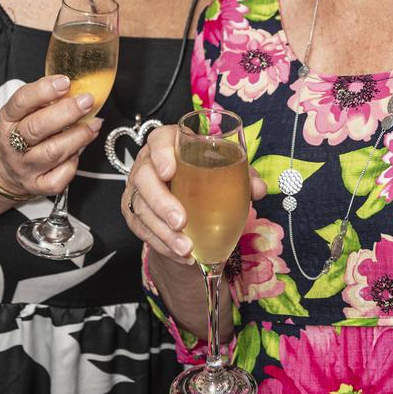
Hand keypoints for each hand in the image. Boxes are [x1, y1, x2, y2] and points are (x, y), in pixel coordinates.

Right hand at [0, 75, 102, 197]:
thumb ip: (46, 99)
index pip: (21, 101)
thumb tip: (78, 87)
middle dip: (66, 112)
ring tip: (93, 124)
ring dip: (78, 136)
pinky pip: (58, 178)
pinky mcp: (36, 185)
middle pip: (37, 127)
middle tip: (87, 101)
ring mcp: (24, 166)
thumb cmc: (22, 132)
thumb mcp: (25, 111)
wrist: (5, 168)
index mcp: (9, 119)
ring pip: (52, 152)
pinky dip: (72, 164)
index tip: (65, 82)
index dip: (43, 90)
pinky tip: (78, 152)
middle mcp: (13, 143)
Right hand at [122, 124, 266, 264]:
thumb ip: (244, 176)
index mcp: (170, 144)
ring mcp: (138, 189)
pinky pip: (142, 230)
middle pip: (144, 177)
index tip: (170, 170)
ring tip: (186, 248)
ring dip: (163, 231)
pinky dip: (162, 245)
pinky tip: (181, 255)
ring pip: (140, 208)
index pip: (159, 139)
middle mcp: (148, 163)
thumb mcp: (227, 171)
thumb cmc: (207, 176)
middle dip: (161, 201)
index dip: (161, 153)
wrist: (190, 200)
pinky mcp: (134, 214)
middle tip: (181, 221)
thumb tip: (258, 189)